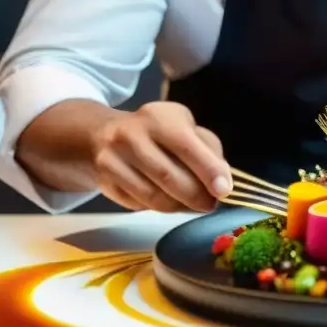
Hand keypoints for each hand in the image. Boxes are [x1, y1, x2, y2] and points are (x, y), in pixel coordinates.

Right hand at [91, 101, 231, 212]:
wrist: (101, 133)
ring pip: (153, 197)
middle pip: (168, 176)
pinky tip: (167, 200)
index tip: (224, 190)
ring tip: (192, 204)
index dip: (208, 170)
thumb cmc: (156, 130)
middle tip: (210, 204)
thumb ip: (206, 148)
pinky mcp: (104, 183)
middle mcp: (131, 137)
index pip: (186, 146)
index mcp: (157, 118)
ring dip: (179, 206)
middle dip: (196, 196)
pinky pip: (139, 204)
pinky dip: (159, 207)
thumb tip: (222, 181)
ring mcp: (112, 160)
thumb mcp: (183, 124)